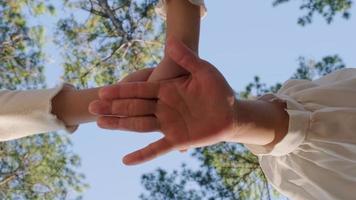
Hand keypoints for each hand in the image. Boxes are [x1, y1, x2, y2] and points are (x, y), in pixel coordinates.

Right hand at [89, 38, 237, 164]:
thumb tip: (171, 41)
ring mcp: (168, 124)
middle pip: (133, 107)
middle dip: (113, 107)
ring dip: (120, 125)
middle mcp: (163, 107)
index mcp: (166, 90)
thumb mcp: (203, 70)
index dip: (121, 91)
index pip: (139, 90)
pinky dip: (142, 155)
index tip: (103, 91)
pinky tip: (126, 161)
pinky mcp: (177, 140)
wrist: (231, 112)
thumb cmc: (218, 90)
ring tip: (100, 123)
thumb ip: (187, 58)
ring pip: (139, 125)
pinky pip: (156, 149)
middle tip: (93, 107)